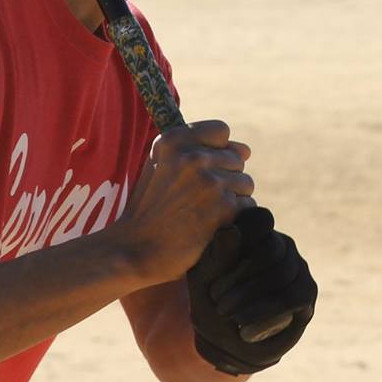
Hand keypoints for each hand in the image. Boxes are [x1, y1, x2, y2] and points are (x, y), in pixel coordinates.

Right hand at [106, 120, 253, 287]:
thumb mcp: (160, 165)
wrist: (134, 250)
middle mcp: (193, 156)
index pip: (221, 131)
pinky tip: (209, 226)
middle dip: (223, 178)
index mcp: (174, 140)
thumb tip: (246, 150)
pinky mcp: (223, 208)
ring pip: (245, 183)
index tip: (200, 169)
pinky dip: (234, 218)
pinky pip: (247, 206)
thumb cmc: (149, 208)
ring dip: (231, 199)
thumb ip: (199, 149)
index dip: (216, 150)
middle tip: (195, 199)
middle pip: (236, 159)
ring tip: (202, 212)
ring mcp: (210, 182)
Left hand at [188, 207, 316, 374]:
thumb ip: (218, 255)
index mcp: (254, 232)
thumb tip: (230, 230)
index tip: (219, 265)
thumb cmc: (211, 302)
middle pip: (270, 248)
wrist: (225, 342)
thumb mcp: (205, 280)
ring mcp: (297, 265)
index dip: (243, 236)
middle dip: (240, 278)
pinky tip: (245, 330)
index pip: (260, 218)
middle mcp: (280, 243)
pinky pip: (293, 298)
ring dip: (250, 299)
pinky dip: (265, 316)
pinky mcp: (307, 290)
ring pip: (283, 273)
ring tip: (227, 315)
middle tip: (217, 301)